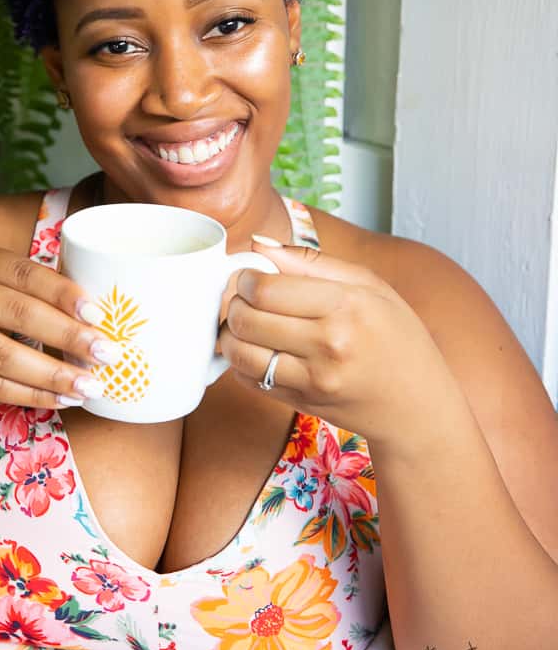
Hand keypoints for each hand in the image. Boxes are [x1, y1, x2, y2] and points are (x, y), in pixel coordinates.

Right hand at [0, 244, 119, 409]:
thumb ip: (23, 288)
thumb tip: (92, 311)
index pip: (25, 273)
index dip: (64, 293)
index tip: (98, 313)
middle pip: (19, 314)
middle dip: (68, 337)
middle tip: (106, 353)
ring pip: (5, 356)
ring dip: (53, 375)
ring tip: (89, 385)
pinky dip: (29, 394)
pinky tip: (58, 398)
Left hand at [220, 237, 451, 449]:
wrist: (418, 406)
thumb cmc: (398, 338)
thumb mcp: (370, 286)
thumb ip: (310, 262)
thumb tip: (258, 244)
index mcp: (345, 306)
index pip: (266, 288)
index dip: (247, 278)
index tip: (253, 276)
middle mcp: (327, 345)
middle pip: (246, 319)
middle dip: (235, 303)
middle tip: (246, 298)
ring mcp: (312, 380)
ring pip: (239, 353)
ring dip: (231, 334)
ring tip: (248, 323)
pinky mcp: (300, 404)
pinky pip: (248, 379)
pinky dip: (242, 361)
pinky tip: (259, 349)